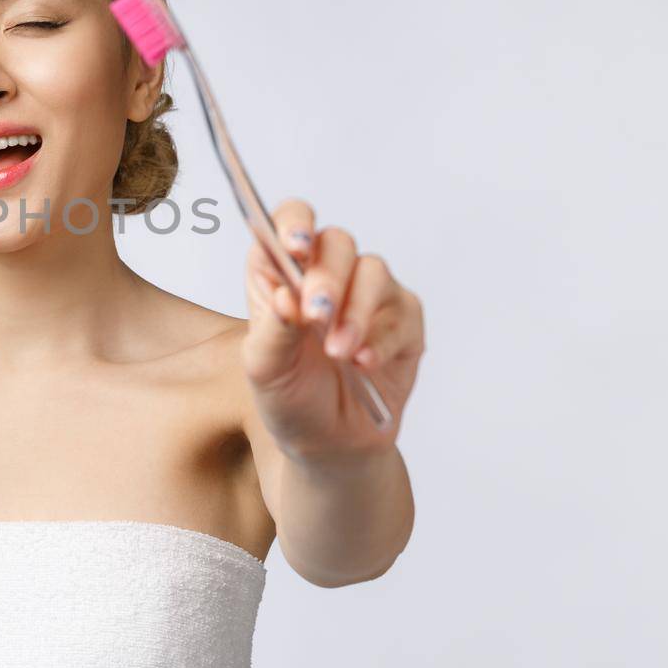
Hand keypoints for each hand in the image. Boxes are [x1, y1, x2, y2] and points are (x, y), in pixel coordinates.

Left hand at [242, 198, 424, 461]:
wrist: (331, 444)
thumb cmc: (291, 398)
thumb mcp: (265, 370)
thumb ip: (272, 330)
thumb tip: (286, 297)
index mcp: (281, 274)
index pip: (289, 222)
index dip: (294, 224)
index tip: (295, 246)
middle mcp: (325, 275)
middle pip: (336, 242)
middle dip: (327, 277)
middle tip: (317, 315)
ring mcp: (367, 294)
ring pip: (373, 270)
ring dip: (355, 313)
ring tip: (339, 353)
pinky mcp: (402, 320)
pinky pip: (401, 312)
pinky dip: (382, 339)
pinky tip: (364, 363)